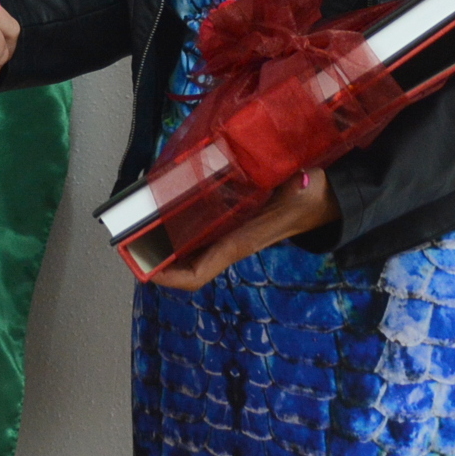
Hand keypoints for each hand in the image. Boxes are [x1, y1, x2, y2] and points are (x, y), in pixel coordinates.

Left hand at [145, 169, 339, 290]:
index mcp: (243, 239)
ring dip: (164, 244)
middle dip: (156, 259)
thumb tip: (305, 179)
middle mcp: (232, 241)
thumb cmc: (316, 194)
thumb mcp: (309, 188)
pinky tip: (164, 209)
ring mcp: (231, 234)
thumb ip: (305, 183)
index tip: (144, 268)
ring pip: (190, 250)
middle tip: (125, 240)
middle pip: (187, 266)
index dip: (170, 276)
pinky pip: (199, 233)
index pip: (200, 272)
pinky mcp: (233, 222)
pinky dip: (177, 229)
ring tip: (135, 225)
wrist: (329, 199)